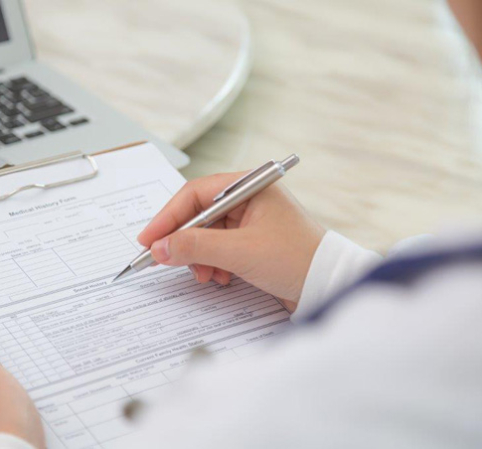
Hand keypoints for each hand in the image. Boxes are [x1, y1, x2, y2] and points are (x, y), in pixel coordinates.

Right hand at [138, 174, 324, 308]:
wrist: (331, 285)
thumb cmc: (298, 259)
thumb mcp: (240, 252)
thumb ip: (195, 247)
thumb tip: (160, 247)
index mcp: (249, 187)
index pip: (195, 194)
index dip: (168, 217)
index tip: (149, 239)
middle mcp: (249, 199)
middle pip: (199, 215)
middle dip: (184, 241)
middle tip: (166, 260)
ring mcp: (251, 220)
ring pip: (207, 234)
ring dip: (199, 256)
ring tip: (204, 275)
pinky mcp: (253, 241)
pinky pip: (220, 247)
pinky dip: (213, 263)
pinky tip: (219, 277)